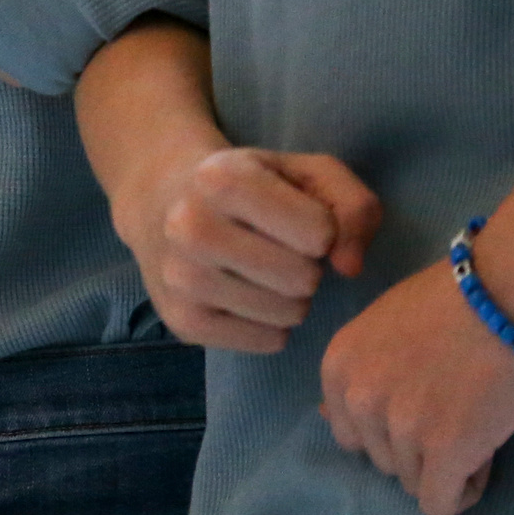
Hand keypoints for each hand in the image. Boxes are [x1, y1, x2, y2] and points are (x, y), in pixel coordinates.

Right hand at [123, 144, 381, 353]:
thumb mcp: (305, 172)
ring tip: (263, 271)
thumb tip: (350, 267)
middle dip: (306, 266)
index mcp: (220, 179)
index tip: (293, 218)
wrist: (160, 201)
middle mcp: (189, 227)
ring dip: (291, 296)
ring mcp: (179, 279)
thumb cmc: (249, 185)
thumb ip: (354, 205)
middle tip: (278, 249)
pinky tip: (246, 295)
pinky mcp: (182, 322)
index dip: (321, 228)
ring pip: (289, 313)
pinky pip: (269, 341)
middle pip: (304, 278)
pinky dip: (271, 324)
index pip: (320, 233)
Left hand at [321, 255, 513, 514]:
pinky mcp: (446, 451)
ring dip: (446, 464)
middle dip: (418, 445)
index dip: (392, 424)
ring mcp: (399, 427)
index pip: (349, 430)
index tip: (427, 404)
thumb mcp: (384, 324)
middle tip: (460, 412)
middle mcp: (358, 399)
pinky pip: (440, 503)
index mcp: (338, 366)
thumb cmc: (460, 294)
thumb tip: (329, 417)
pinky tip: (485, 459)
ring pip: (413, 481)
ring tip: (479, 424)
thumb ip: (362, 371)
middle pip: (382, 458)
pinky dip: (463, 492)